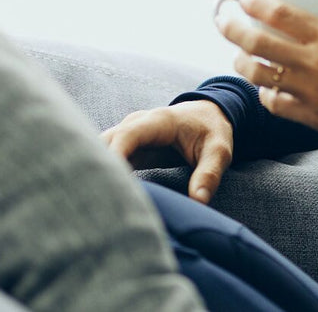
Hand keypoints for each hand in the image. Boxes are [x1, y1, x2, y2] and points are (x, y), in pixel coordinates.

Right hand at [100, 100, 233, 204]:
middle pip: (106, 143)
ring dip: (100, 172)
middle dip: (99, 168)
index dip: (114, 156)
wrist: (208, 113)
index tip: (108, 183)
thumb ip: (209, 174)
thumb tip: (198, 201)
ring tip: (99, 203)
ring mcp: (130, 133)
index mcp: (158, 121)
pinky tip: (106, 197)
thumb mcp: (218, 151)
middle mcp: (137, 124)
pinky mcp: (129, 146)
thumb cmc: (212, 130)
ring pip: (101, 150)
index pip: (127, 136)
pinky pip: (109, 158)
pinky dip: (106, 175)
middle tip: (98, 202)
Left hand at [214, 0, 317, 148]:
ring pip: (256, 72)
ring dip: (241, 62)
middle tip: (223, 22)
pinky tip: (264, 89)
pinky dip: (263, 94)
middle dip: (232, 28)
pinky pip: (272, 102)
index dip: (255, 4)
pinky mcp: (307, 115)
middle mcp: (314, 60)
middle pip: (256, 41)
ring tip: (239, 56)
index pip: (280, 14)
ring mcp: (307, 90)